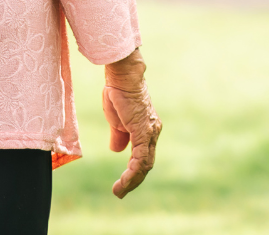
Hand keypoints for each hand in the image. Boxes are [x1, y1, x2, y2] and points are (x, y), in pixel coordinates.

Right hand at [103, 49, 160, 198]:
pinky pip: (139, 159)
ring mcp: (149, 133)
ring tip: (119, 191)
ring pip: (144, 165)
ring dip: (132, 180)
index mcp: (146, 128)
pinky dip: (131, 173)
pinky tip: (123, 182)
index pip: (143, 154)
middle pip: (146, 163)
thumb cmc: (119, 92)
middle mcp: (152, 132)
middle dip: (134, 179)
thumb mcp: (116, 118)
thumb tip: (116, 150)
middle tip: (121, 191)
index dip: (134, 169)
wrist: (122, 76)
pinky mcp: (143, 133)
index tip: (123, 181)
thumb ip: (118, 134)